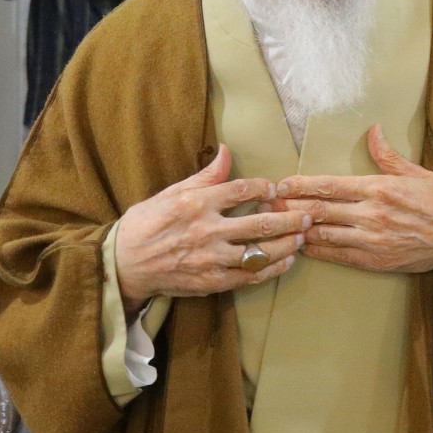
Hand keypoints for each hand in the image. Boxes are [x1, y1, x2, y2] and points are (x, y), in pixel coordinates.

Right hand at [113, 145, 305, 307]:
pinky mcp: (211, 281)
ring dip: (287, 244)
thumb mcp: (171, 193)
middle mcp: (206, 230)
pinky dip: (272, 269)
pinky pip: (249, 276)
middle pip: (259, 223)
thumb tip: (227, 151)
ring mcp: (210, 258)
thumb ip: (204, 176)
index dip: (265, 188)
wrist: (124, 265)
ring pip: (260, 252)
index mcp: (196, 203)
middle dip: (290, 218)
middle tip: (308, 215)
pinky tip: (286, 261)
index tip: (276, 189)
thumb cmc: (145, 224)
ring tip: (302, 237)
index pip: (242, 190)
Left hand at [273, 125, 432, 273]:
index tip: (280, 184)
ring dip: (298, 231)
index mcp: (379, 188)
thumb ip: (388, 155)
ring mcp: (373, 240)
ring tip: (276, 226)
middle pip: (320, 211)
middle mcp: (372, 214)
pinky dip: (318, 252)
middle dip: (290, 208)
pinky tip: (302, 247)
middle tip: (267, 205)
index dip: (300, 186)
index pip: (329, 185)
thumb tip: (373, 131)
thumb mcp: (416, 171)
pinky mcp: (377, 261)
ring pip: (324, 235)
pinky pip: (339, 256)